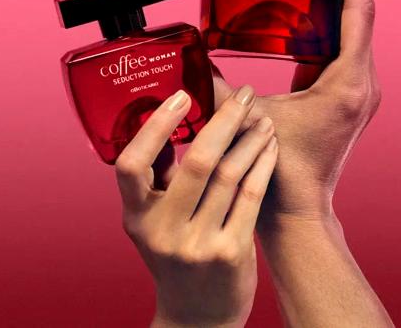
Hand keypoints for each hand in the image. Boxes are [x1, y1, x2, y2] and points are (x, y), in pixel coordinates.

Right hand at [115, 86, 277, 327]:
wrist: (196, 315)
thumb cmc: (174, 255)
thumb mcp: (153, 221)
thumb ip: (159, 177)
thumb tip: (170, 121)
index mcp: (136, 217)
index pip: (131, 165)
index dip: (154, 127)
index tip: (181, 96)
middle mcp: (164, 231)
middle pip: (198, 162)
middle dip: (226, 120)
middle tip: (246, 95)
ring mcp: (199, 245)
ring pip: (231, 175)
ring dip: (251, 139)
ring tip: (263, 118)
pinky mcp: (232, 253)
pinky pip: (251, 195)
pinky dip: (262, 163)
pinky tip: (270, 146)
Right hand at [213, 0, 379, 221]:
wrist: (299, 210)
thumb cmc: (280, 174)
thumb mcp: (245, 120)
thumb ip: (215, 85)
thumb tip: (188, 56)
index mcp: (346, 82)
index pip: (358, 6)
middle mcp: (363, 81)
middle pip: (361, 7)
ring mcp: (358, 88)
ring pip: (356, 25)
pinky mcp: (347, 94)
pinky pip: (346, 44)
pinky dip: (333, 17)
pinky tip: (314, 3)